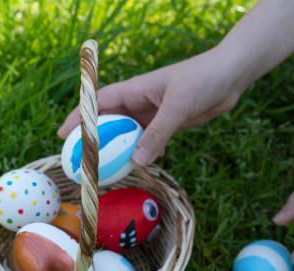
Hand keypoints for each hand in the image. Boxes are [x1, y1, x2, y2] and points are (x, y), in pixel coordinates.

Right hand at [58, 0, 293, 162]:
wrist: (231, 76)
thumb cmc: (203, 80)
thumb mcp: (179, 105)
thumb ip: (159, 132)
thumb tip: (137, 161)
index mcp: (135, 90)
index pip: (98, 103)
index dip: (79, 119)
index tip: (62, 136)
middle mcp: (140, 103)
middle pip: (110, 123)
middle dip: (94, 141)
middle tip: (80, 163)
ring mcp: (154, 115)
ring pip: (128, 136)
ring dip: (117, 151)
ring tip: (103, 171)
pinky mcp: (169, 126)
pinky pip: (148, 143)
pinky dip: (139, 154)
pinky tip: (134, 168)